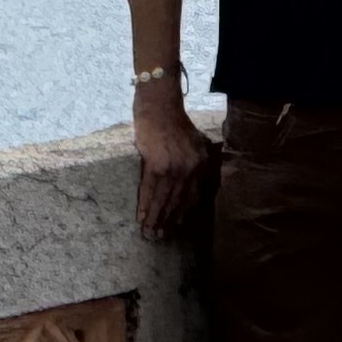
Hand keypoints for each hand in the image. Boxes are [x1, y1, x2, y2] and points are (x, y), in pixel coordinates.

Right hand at [134, 94, 214, 239]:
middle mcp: (191, 169)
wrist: (159, 104)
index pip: (192, 195)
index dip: (182, 212)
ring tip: (149, 232)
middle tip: (161, 237)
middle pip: (179, 201)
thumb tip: (188, 183)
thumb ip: (193, 162)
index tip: (176, 226)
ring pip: (164, 199)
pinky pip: (150, 190)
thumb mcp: (193, 143)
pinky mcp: (156, 165)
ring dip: (155, 218)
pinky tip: (141, 217)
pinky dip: (145, 205)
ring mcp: (174, 168)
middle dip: (169, 220)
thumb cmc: (173, 121)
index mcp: (201, 164)